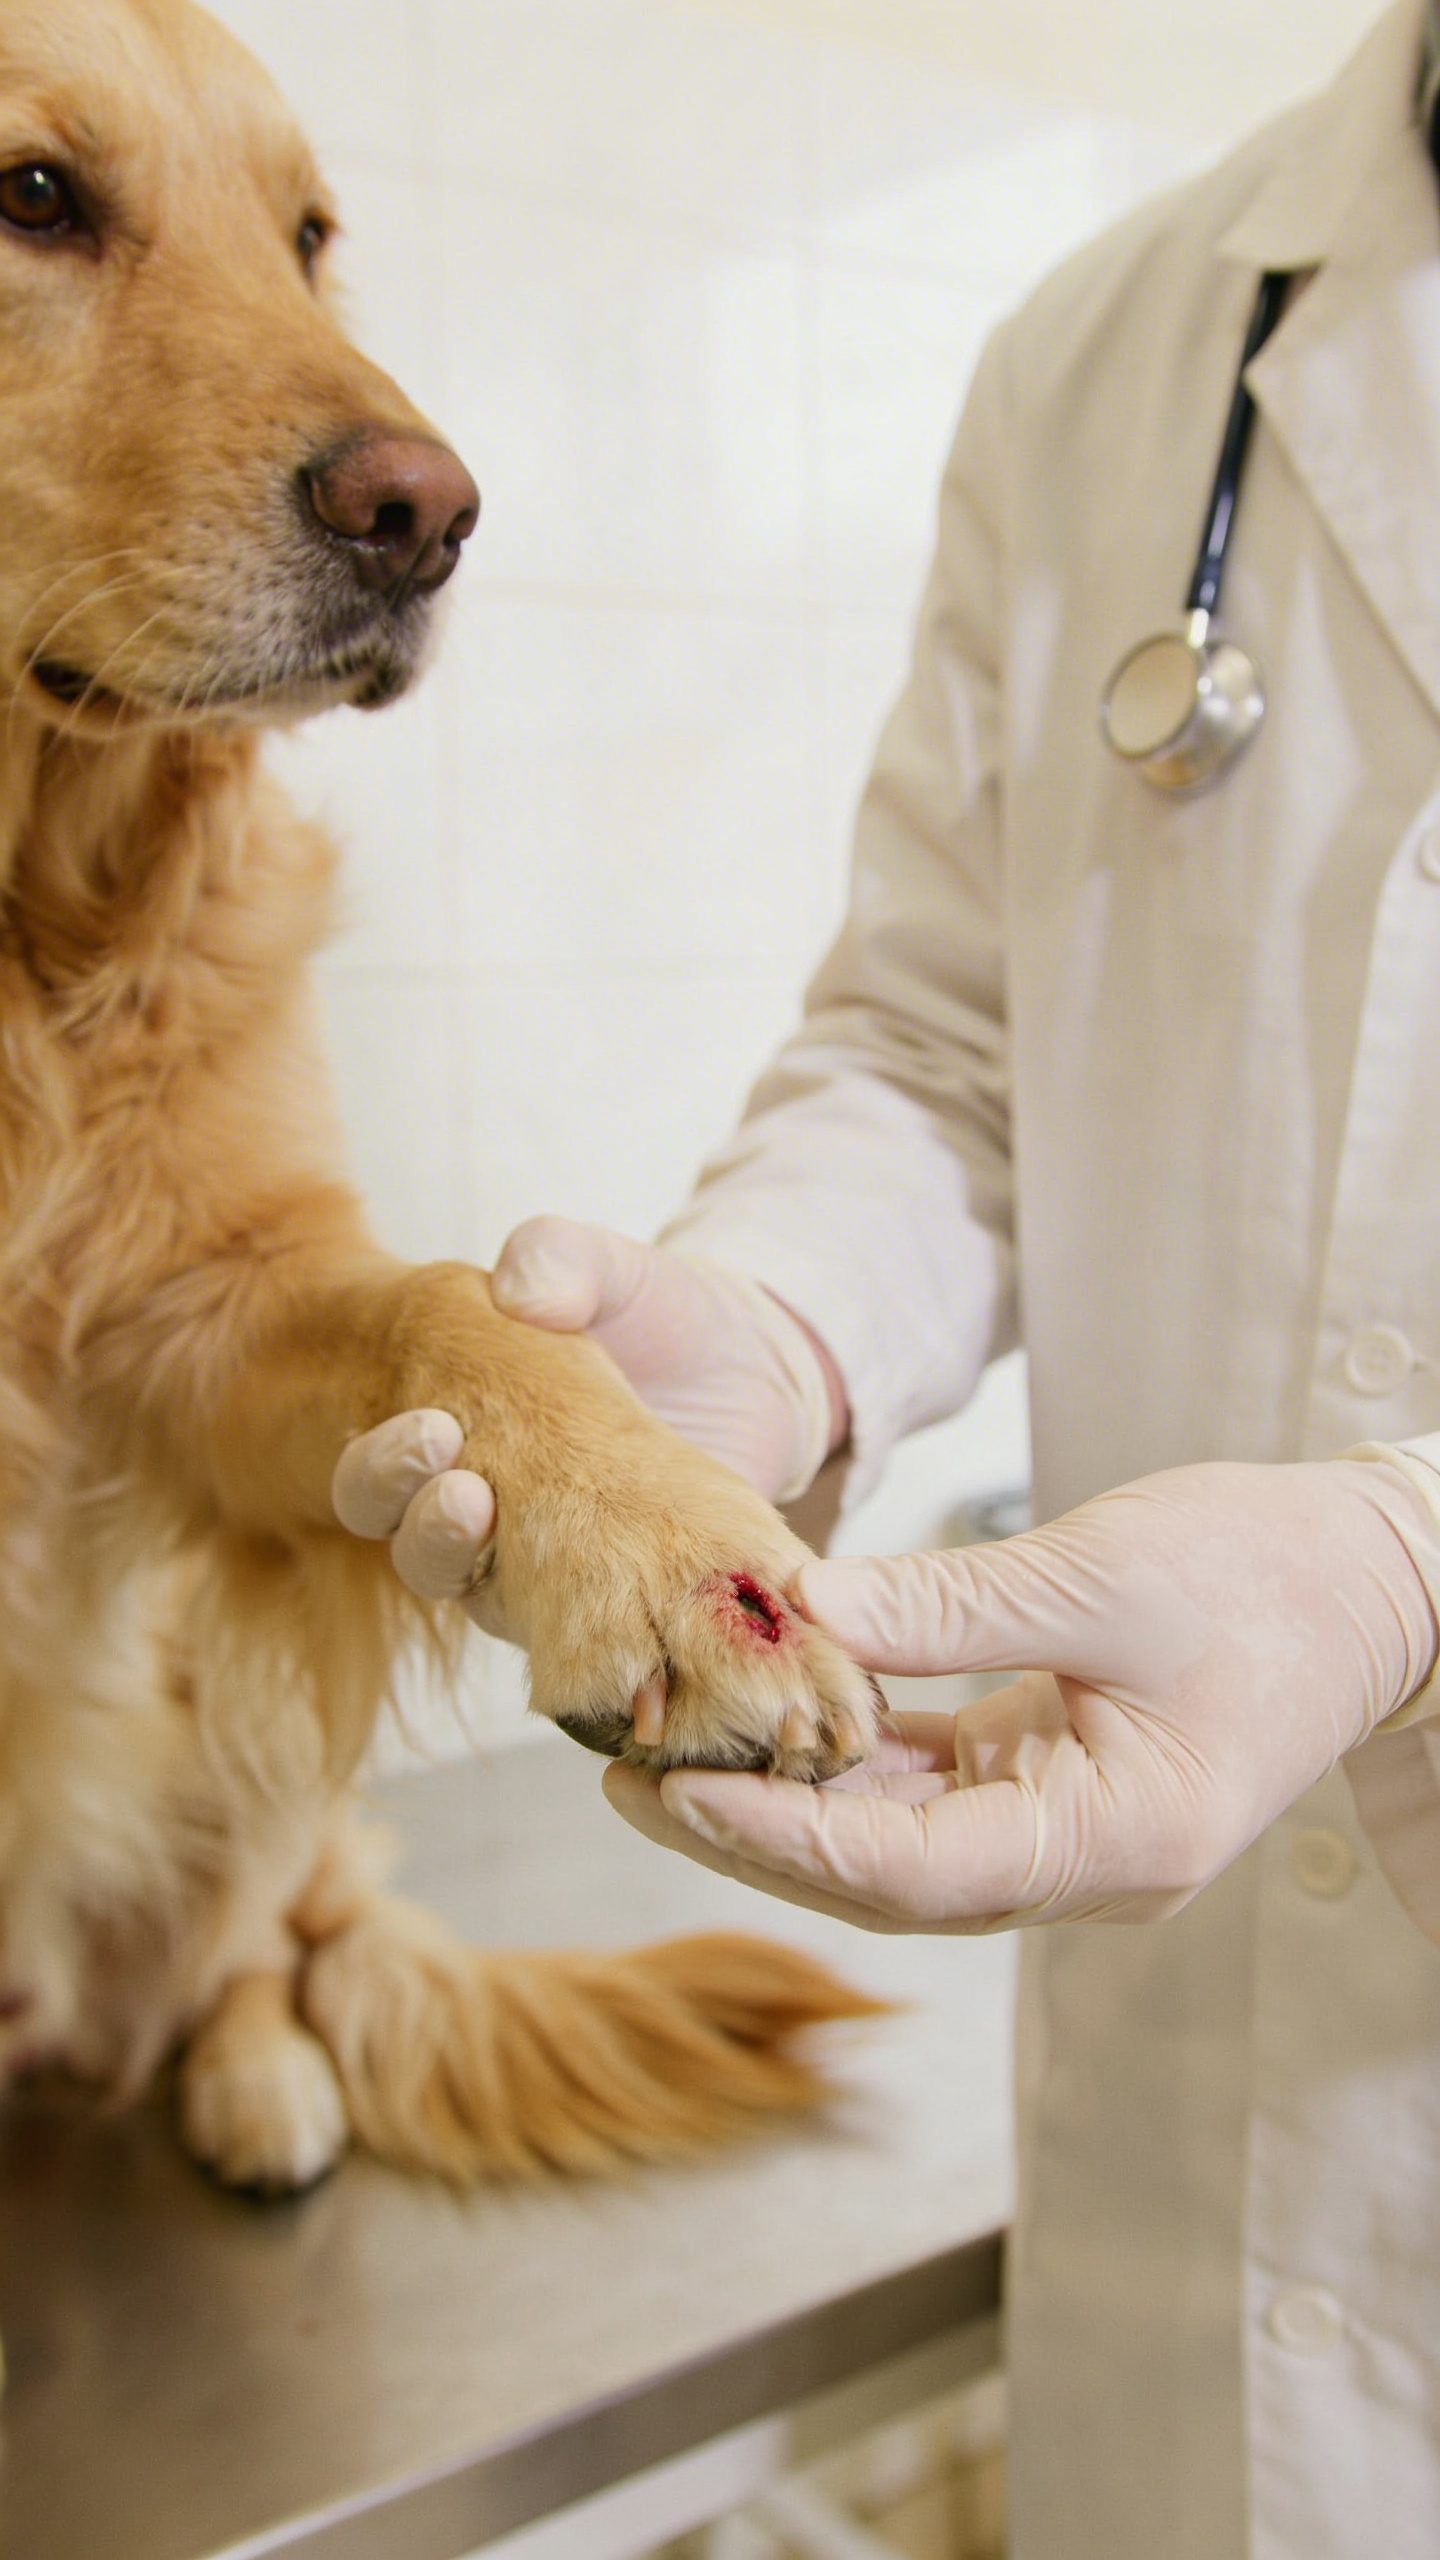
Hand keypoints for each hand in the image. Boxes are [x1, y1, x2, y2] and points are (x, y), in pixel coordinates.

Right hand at [331, 1221, 846, 1663]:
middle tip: (469, 1493)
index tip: (432, 1429)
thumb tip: (515, 1286)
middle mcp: (489, 1523)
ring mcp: (557, 1576)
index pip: (377, 1483)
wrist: (763, 1374)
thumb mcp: (618, 1274)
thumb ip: (563, 1259)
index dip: (385, 1468)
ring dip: (503, 1586)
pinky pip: (598, 1645)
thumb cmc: (663, 1319)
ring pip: (495, 1610)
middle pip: (422, 1557)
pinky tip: (637, 1609)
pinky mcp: (631, 1609)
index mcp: (457, 1439)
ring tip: (530, 1541)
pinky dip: (608, 1632)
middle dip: (430, 1531)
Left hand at [603, 1455, 1439, 1930]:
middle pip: (888, 1874)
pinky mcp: (1059, 1784)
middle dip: (755, 1829)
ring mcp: (1072, 1833)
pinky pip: (935, 1791)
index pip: (911, 1870)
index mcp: (1118, 1840)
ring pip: (900, 1839)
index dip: (779, 1837)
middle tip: (626, 1775)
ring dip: (793, 1796)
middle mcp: (1088, 1866)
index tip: (667, 1787)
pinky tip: (777, 1710)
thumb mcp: (1103, 1573)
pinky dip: (856, 1756)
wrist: (1377, 1582)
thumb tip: (802, 1610)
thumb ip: (950, 1604)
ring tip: (675, 1742)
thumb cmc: (1269, 1574)